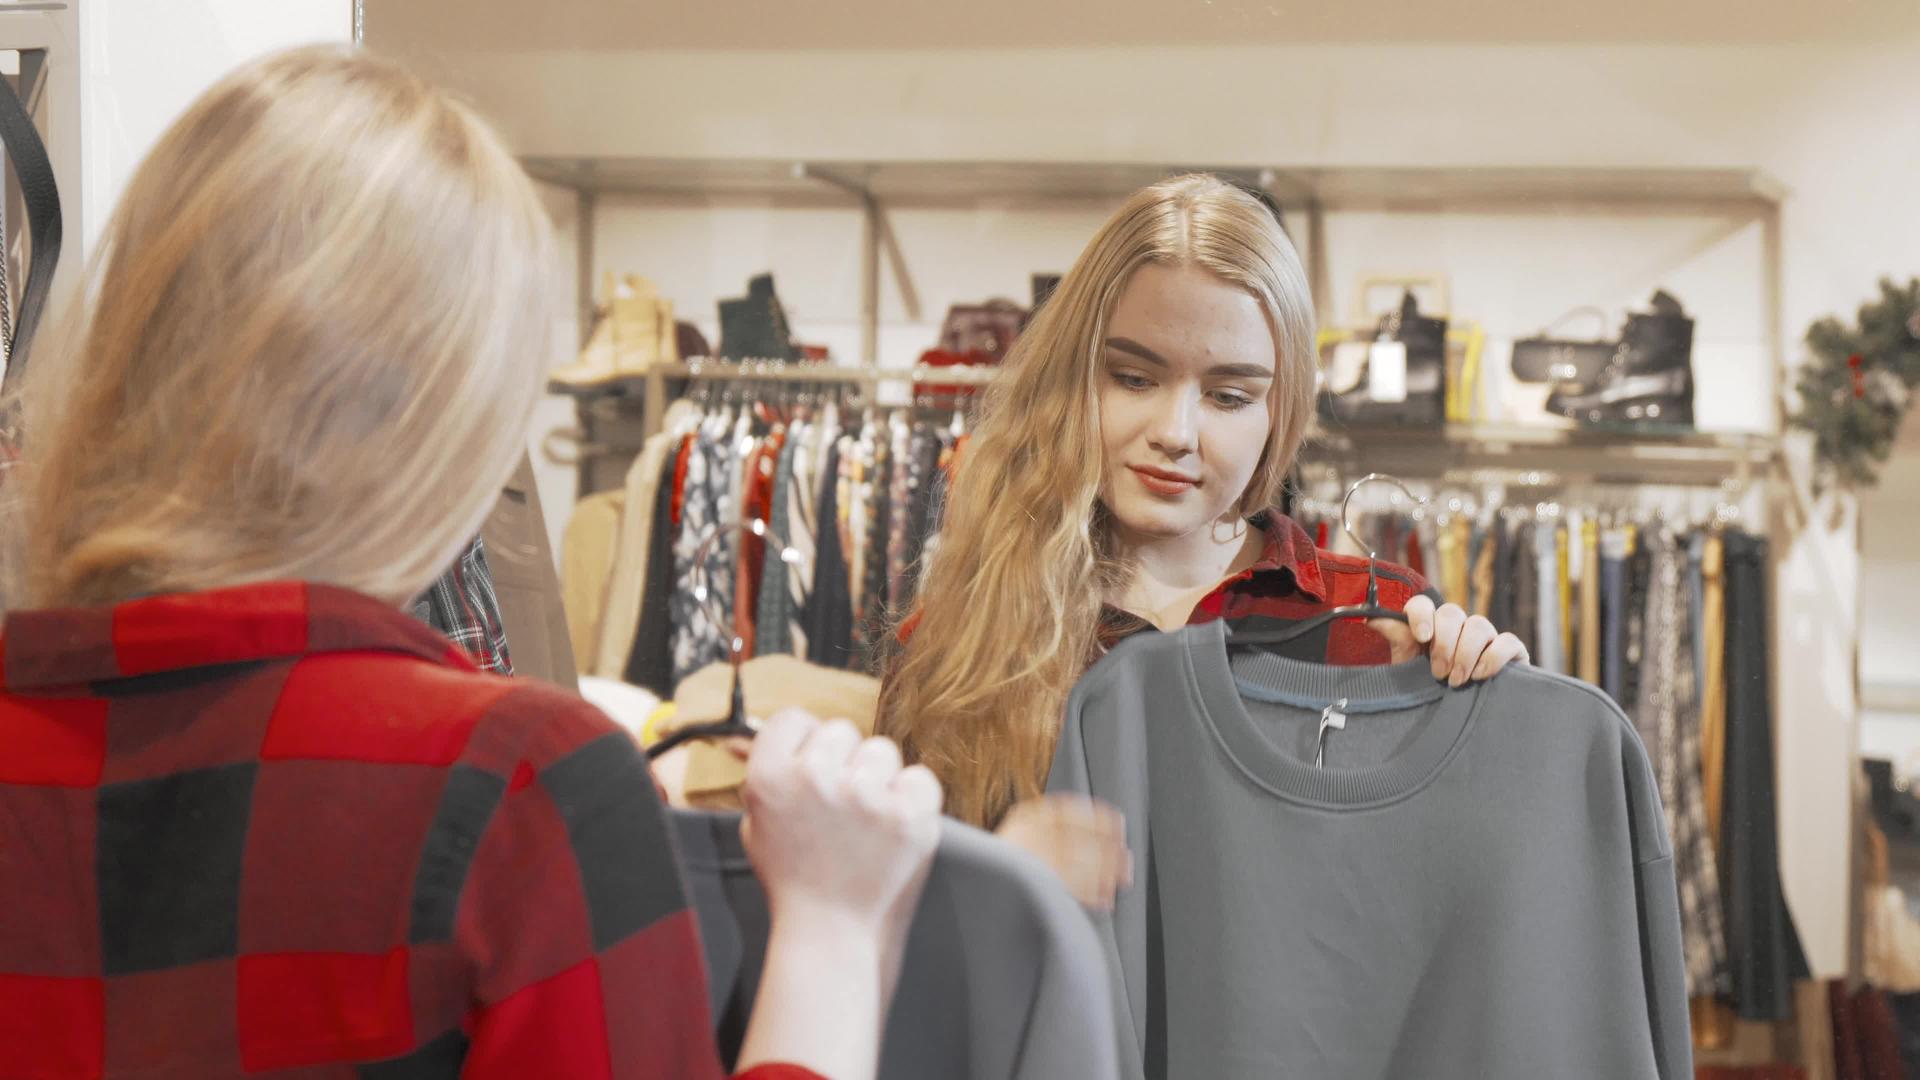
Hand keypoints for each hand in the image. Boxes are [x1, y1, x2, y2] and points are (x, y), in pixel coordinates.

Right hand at [736, 711, 940, 1079]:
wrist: (831, 933)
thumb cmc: (793, 881)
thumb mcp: (757, 825)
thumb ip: (768, 775)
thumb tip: (774, 733)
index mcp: (769, 778)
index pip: (793, 718)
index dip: (805, 740)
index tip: (814, 763)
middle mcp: (816, 779)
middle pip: (841, 731)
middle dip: (843, 761)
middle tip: (841, 804)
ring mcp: (866, 796)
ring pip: (882, 751)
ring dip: (878, 779)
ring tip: (866, 822)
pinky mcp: (909, 816)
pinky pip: (919, 778)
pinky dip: (913, 800)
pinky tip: (894, 828)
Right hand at [995, 794, 1132, 910]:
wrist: (978, 893)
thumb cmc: (1001, 869)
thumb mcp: (1020, 835)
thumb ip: (1048, 829)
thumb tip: (1093, 832)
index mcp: (1025, 818)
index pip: (1068, 810)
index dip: (1097, 817)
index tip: (1118, 822)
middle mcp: (1026, 836)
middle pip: (1077, 839)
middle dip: (1107, 850)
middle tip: (1126, 859)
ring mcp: (1027, 861)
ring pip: (1076, 864)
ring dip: (1104, 873)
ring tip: (1121, 880)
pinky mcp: (1030, 886)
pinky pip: (1067, 889)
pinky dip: (1090, 895)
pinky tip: (1104, 900)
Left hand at [1374, 595, 1529, 686]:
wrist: (1462, 722)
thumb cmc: (1432, 692)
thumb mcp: (1409, 669)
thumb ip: (1398, 641)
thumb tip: (1370, 618)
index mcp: (1431, 628)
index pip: (1423, 604)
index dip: (1422, 615)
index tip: (1421, 638)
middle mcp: (1458, 628)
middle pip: (1452, 612)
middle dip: (1444, 643)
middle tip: (1438, 673)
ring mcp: (1486, 638)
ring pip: (1479, 624)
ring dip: (1465, 653)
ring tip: (1457, 682)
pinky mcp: (1511, 653)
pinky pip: (1508, 641)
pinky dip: (1494, 656)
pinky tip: (1481, 675)